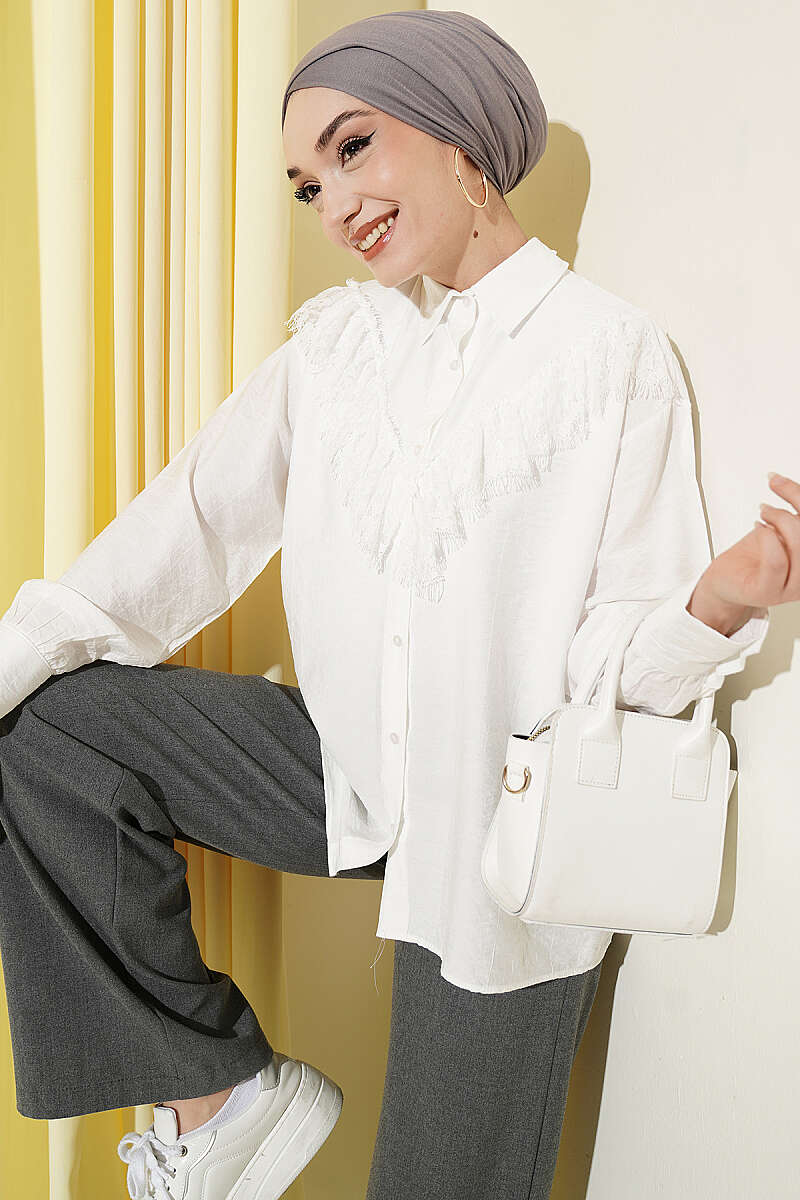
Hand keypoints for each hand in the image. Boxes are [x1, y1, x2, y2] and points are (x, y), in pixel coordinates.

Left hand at [695, 473, 799, 616]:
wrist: (725, 581)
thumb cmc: (754, 556)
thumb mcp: (782, 529)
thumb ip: (794, 517)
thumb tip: (792, 487)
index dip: (798, 495)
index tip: (778, 480)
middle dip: (788, 508)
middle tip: (766, 507)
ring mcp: (792, 589)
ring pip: (798, 543)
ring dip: (777, 519)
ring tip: (763, 514)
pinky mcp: (769, 593)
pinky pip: (776, 561)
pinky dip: (766, 537)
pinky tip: (759, 528)